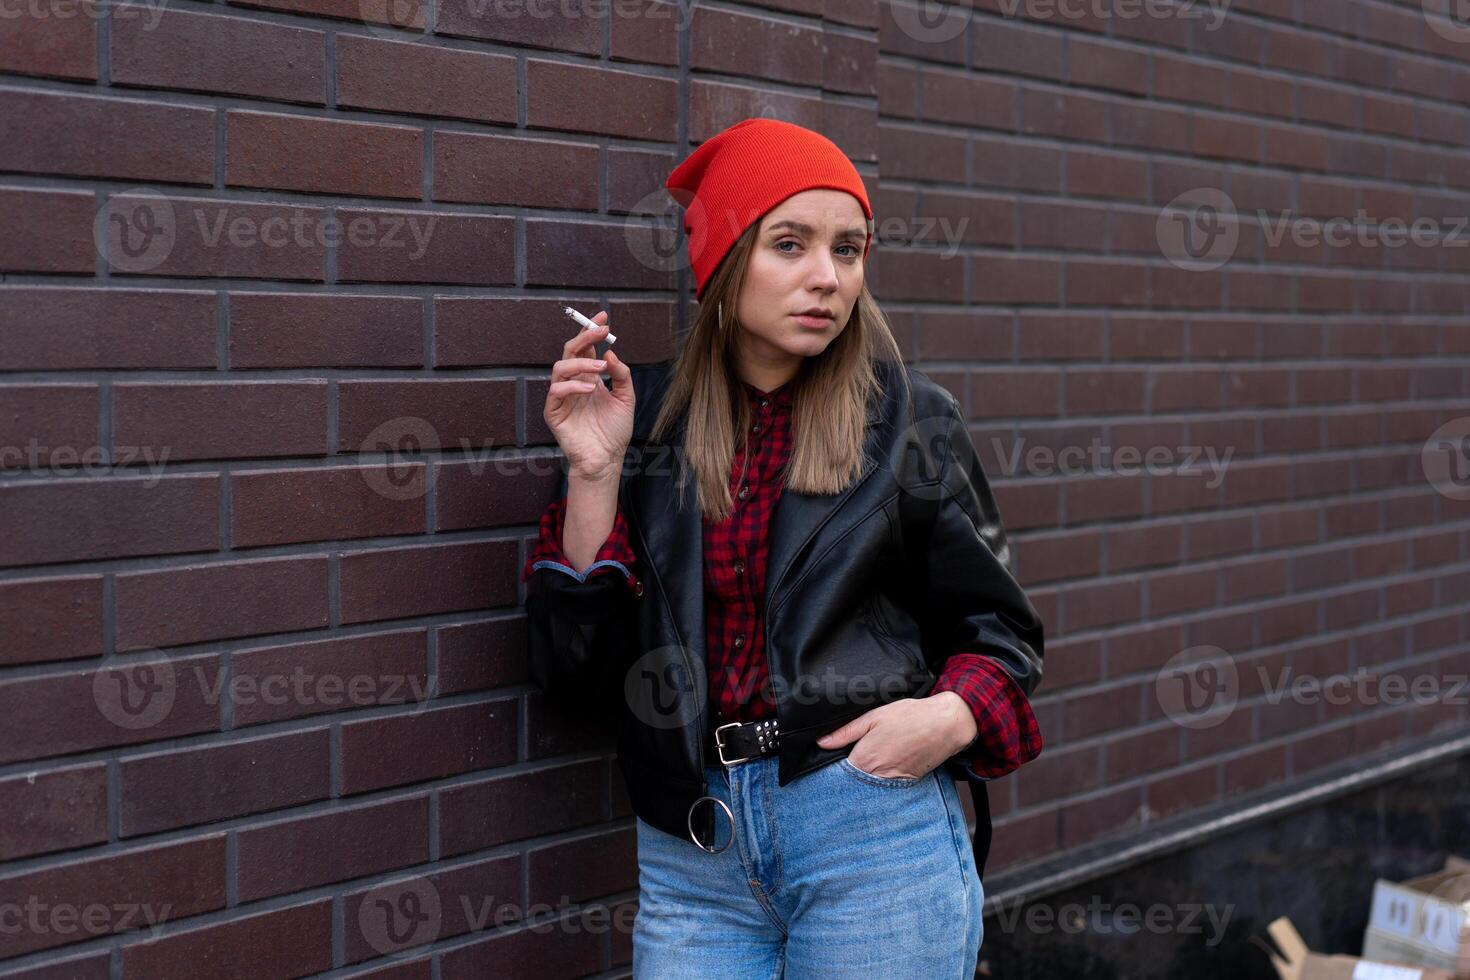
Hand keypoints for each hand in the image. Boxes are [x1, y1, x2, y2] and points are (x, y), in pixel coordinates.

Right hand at [543, 312, 634, 481]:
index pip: (587, 349)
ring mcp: (562, 397)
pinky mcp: (554, 412)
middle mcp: (574, 383)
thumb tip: (610, 353)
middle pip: (571, 352)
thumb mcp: (627, 399)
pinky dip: (574, 386)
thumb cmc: (615, 431)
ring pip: (560, 367)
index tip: (603, 316)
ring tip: (601, 369)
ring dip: (581, 363)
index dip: (592, 331)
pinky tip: (591, 389)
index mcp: (589, 378)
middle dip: (584, 337)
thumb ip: (621, 375)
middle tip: (600, 329)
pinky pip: (557, 391)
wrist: (608, 459)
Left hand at [816, 693, 976, 779]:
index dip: (830, 767)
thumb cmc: (909, 717)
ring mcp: (892, 784)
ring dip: (863, 782)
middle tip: (844, 763)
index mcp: (864, 760)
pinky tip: (882, 768)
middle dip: (846, 777)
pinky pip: (885, 788)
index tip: (824, 763)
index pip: (836, 774)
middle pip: (852, 784)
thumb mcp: (873, 716)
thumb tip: (821, 742)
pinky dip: (880, 782)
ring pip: (868, 788)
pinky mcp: (905, 784)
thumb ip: (845, 731)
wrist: (946, 725)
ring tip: (868, 763)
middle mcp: (876, 777)